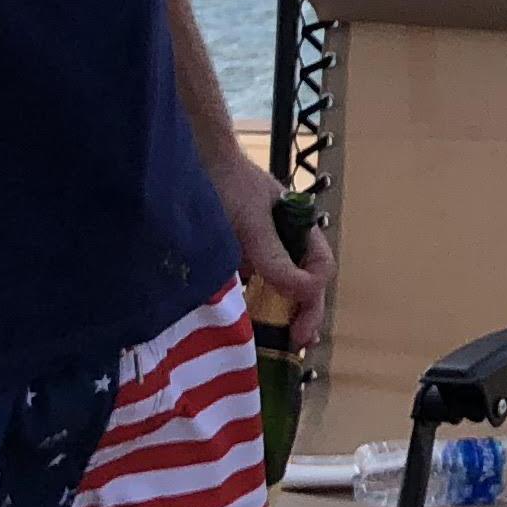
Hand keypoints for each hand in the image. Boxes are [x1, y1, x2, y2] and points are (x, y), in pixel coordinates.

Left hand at [210, 149, 328, 343]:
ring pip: (277, 289)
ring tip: (276, 346)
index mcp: (298, 227)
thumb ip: (276, 257)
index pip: (320, 267)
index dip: (314, 297)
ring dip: (278, 316)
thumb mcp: (252, 222)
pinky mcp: (231, 259)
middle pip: (303, 283)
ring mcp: (256, 250)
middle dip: (303, 315)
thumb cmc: (225, 182)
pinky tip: (244, 327)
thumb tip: (307, 292)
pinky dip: (249, 308)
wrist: (186, 160)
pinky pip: (247, 288)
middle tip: (296, 347)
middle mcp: (281, 241)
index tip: (301, 325)